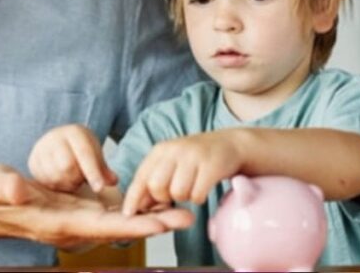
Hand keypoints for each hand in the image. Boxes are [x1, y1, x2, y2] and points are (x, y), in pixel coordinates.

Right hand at [0, 164, 193, 247]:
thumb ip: (7, 187)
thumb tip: (19, 189)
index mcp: (59, 222)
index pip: (101, 226)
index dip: (132, 224)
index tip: (160, 222)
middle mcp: (74, 226)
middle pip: (120, 227)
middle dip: (154, 223)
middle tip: (188, 217)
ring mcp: (78, 220)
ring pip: (121, 221)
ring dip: (152, 218)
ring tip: (184, 211)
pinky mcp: (79, 211)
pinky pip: (113, 213)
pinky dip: (137, 209)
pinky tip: (158, 202)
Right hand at [29, 124, 118, 192]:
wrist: (58, 142)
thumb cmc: (81, 151)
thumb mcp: (95, 156)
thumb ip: (104, 170)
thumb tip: (113, 181)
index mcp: (75, 132)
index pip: (85, 154)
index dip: (93, 172)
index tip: (99, 188)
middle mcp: (55, 137)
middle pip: (67, 166)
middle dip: (77, 179)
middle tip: (81, 180)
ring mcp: (41, 148)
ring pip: (55, 176)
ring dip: (66, 185)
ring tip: (71, 180)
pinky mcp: (33, 161)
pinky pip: (44, 181)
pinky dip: (55, 186)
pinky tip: (60, 181)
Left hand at [122, 130, 244, 215]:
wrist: (231, 144)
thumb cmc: (197, 159)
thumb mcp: (172, 162)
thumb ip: (154, 179)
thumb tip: (137, 206)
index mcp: (161, 150)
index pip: (141, 176)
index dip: (133, 198)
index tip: (127, 215)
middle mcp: (175, 150)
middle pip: (156, 186)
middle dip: (163, 198)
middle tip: (174, 196)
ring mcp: (194, 156)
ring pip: (177, 192)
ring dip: (184, 198)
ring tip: (191, 189)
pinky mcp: (212, 166)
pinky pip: (197, 195)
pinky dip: (199, 198)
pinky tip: (202, 190)